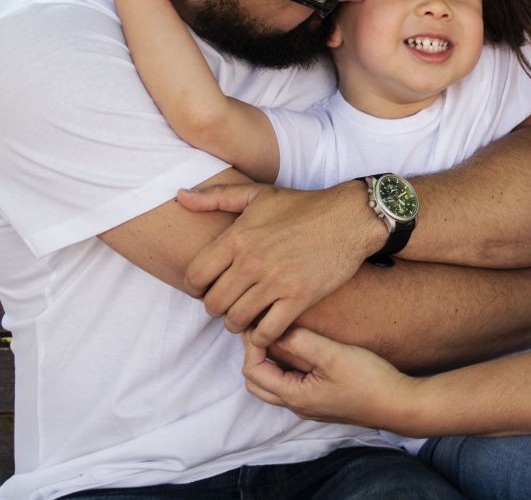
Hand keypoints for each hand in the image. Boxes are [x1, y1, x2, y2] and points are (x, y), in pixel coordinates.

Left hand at [177, 181, 384, 346]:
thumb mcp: (258, 194)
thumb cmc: (303, 206)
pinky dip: (261, 337)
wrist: (349, 218)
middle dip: (217, 308)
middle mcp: (252, 261)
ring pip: (236, 320)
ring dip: (237, 324)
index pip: (196, 276)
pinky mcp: (299, 298)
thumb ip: (216, 197)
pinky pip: (267, 331)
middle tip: (228, 304)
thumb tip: (181, 196)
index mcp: (238, 237)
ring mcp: (275, 282)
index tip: (207, 288)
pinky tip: (265, 329)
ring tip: (245, 317)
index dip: (196, 288)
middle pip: (213, 303)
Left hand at [243, 328, 420, 430]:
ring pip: (274, 383)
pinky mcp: (322, 400)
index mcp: (295, 396)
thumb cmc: (369, 381)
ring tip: (281, 333)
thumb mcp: (333, 355)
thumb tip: (274, 330)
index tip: (262, 322)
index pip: (254, 370)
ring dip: (271, 360)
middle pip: (258, 381)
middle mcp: (297, 405)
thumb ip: (301, 342)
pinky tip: (301, 346)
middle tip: (265, 328)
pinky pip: (292, 383)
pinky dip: (287, 365)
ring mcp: (310, 404)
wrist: (399, 404)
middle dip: (255, 354)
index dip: (253, 345)